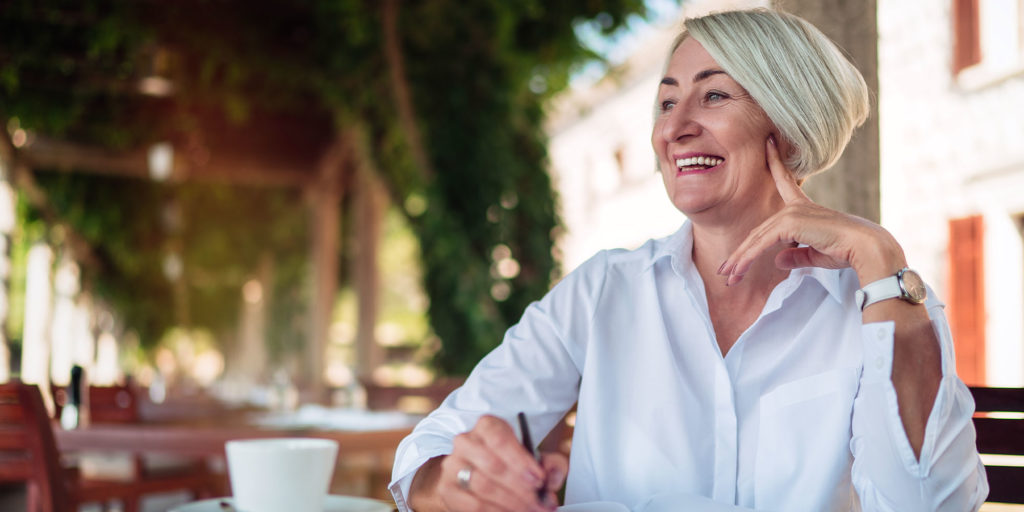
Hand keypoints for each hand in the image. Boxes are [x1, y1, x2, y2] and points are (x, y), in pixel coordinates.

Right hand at [417, 415, 566, 511]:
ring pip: (483, 486)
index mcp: (487, 426)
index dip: (521, 461)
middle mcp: (466, 441)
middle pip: (492, 465)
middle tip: (539, 502)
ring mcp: (453, 465)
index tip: (539, 479)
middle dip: (520, 488)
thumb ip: (550, 464)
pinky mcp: (447, 488)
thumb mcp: (533, 459)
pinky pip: (473, 505)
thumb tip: (552, 475)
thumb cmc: (508, 464)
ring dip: (511, 503)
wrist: (474, 477)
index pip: (500, 438)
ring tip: (530, 510)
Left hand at [718, 137, 903, 285]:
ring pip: (756, 239)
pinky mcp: (789, 224)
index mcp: (804, 207)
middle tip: (726, 270)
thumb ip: (795, 255)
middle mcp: (795, 206)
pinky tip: (738, 271)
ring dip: (740, 260)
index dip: (775, 161)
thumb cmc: (846, 250)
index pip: (784, 181)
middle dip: (741, 253)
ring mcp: (791, 213)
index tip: (768, 142)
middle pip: (759, 231)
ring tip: (728, 276)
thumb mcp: (815, 254)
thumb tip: (777, 260)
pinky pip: (761, 244)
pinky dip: (747, 259)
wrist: (865, 247)